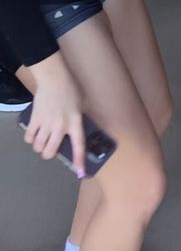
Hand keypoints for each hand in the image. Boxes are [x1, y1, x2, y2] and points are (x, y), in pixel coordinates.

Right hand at [23, 53, 85, 176]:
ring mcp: (47, 123)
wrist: (54, 78)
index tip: (80, 172)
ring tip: (41, 141)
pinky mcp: (35, 119)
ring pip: (39, 147)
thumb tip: (75, 133)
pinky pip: (29, 138)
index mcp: (75, 122)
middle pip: (51, 151)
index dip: (79, 160)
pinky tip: (33, 135)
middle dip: (49, 154)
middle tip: (49, 149)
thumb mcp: (81, 105)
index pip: (79, 145)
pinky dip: (30, 140)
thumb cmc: (70, 89)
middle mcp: (61, 126)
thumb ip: (79, 120)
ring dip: (39, 147)